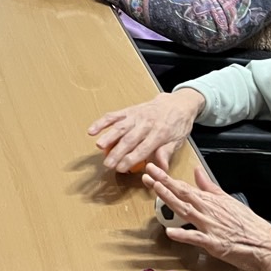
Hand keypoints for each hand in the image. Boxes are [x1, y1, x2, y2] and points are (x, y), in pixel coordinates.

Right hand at [88, 88, 204, 171]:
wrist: (178, 102)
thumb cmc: (178, 124)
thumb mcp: (178, 140)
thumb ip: (167, 153)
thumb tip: (160, 168)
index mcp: (160, 133)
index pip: (143, 148)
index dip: (131, 159)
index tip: (121, 168)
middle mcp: (146, 123)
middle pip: (129, 139)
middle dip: (117, 152)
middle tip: (108, 164)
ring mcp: (136, 116)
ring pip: (120, 126)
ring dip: (108, 136)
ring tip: (99, 146)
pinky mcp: (129, 110)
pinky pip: (114, 115)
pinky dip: (102, 122)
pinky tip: (92, 130)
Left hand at [144, 164, 270, 270]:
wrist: (269, 246)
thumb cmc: (251, 226)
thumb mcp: (230, 201)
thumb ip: (210, 188)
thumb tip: (197, 172)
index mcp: (212, 201)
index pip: (185, 186)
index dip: (167, 178)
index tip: (153, 169)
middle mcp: (209, 211)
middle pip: (182, 194)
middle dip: (163, 183)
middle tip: (147, 172)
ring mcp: (211, 227)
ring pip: (186, 210)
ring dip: (170, 199)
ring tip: (156, 189)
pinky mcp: (215, 244)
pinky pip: (197, 239)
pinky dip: (184, 235)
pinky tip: (170, 232)